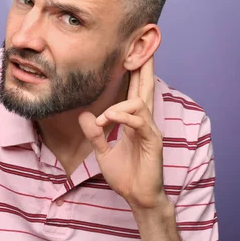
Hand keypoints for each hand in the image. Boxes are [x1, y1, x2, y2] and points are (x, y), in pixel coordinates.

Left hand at [78, 56, 166, 209]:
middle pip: (146, 87)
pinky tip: (110, 121)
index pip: (135, 91)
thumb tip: (86, 115)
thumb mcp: (104, 152)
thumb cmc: (126, 176)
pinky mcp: (153, 141)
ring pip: (139, 102)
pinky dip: (123, 117)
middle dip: (144, 65)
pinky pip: (139, 120)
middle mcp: (144, 122)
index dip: (135, 72)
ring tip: (104, 120)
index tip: (131, 53)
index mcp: (134, 122)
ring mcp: (150, 130)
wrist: (138, 197)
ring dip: (118, 107)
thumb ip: (96, 134)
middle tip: (143, 43)